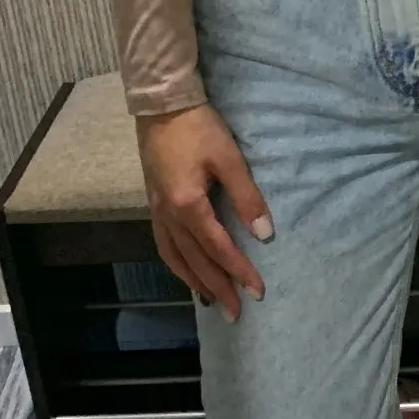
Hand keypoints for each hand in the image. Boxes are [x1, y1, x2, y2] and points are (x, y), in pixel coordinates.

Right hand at [135, 104, 270, 322]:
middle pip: (195, 261)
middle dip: (217, 288)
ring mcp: (157, 211)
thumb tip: (264, 233)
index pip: (218, 248)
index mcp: (188, 205)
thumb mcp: (229, 158)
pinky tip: (187, 271)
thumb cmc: (199, 128)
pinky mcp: (154, 204)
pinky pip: (164, 245)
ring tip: (212, 301)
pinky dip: (177, 264)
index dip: (238, 271)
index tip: (257, 291)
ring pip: (175, 258)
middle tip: (236, 312)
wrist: (161, 106)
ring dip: (195, 282)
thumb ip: (247, 196)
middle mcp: (168, 215)